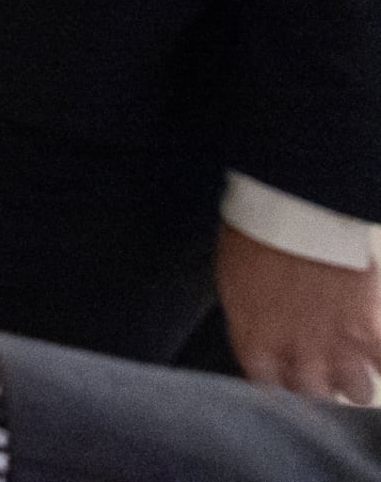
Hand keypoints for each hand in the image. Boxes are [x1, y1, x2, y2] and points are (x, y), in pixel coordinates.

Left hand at [218, 222, 380, 400]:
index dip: (281, 377)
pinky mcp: (370, 332)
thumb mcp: (235, 278)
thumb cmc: (256, 231)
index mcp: (254, 338)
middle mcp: (295, 351)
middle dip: (319, 382)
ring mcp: (337, 345)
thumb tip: (258, 333)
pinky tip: (379, 354)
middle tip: (325, 366)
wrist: (295, 208)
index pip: (268, 383)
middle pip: (313, 392)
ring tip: (357, 363)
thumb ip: (249, 317)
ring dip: (356, 380)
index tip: (288, 370)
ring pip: (356, 392)